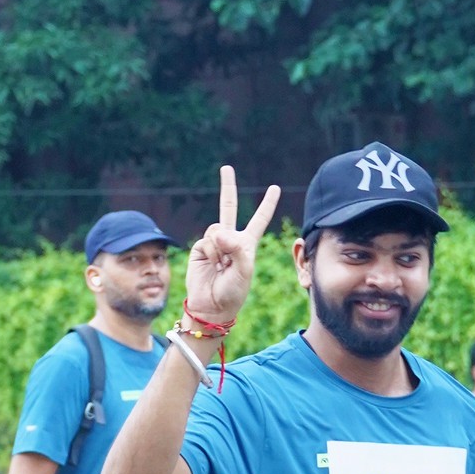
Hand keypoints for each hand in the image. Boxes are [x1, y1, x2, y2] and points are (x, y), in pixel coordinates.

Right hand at [182, 165, 280, 332]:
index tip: (275, 188)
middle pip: (228, 207)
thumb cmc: (233, 291)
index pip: (259, 219)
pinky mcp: (200, 248)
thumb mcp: (244, 270)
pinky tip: (213, 265)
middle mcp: (230, 239)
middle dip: (227, 187)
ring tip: (223, 266)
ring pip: (218, 229)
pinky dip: (212, 252)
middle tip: (226, 168)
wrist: (212, 305)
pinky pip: (207, 240)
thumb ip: (237, 248)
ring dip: (222, 247)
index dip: (267, 204)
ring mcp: (214, 243)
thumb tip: (219, 232)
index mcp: (247, 244)